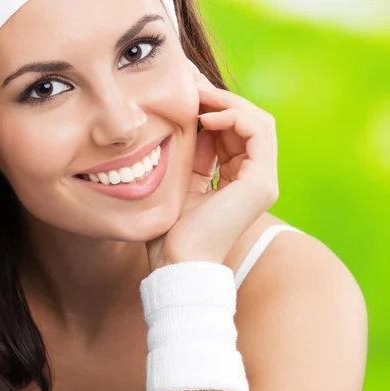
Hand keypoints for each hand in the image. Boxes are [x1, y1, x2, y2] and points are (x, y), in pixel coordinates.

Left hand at [146, 61, 278, 270]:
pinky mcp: (261, 182)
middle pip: (248, 123)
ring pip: (257, 122)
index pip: (233, 132)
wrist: (175, 265)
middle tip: (188, 83)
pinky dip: (233, 115)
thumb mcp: (181, 181)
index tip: (183, 92)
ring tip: (195, 94)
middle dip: (218, 99)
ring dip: (226, 102)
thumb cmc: (169, 230)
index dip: (211, 108)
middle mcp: (256, 178)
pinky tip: (204, 115)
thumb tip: (191, 119)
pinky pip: (257, 131)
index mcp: (238, 180)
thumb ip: (193, 154)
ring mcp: (263, 180)